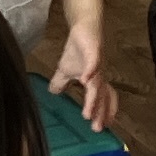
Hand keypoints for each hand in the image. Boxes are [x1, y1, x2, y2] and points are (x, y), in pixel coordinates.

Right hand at [52, 16, 116, 132]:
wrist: (83, 27)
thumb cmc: (78, 48)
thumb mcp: (65, 70)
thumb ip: (60, 83)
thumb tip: (52, 93)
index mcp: (95, 80)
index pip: (102, 99)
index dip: (103, 113)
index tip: (101, 128)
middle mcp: (99, 74)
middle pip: (102, 96)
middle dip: (100, 112)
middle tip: (97, 128)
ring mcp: (97, 63)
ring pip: (97, 84)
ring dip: (93, 99)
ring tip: (87, 113)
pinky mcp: (94, 50)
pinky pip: (93, 62)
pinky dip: (90, 70)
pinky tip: (85, 79)